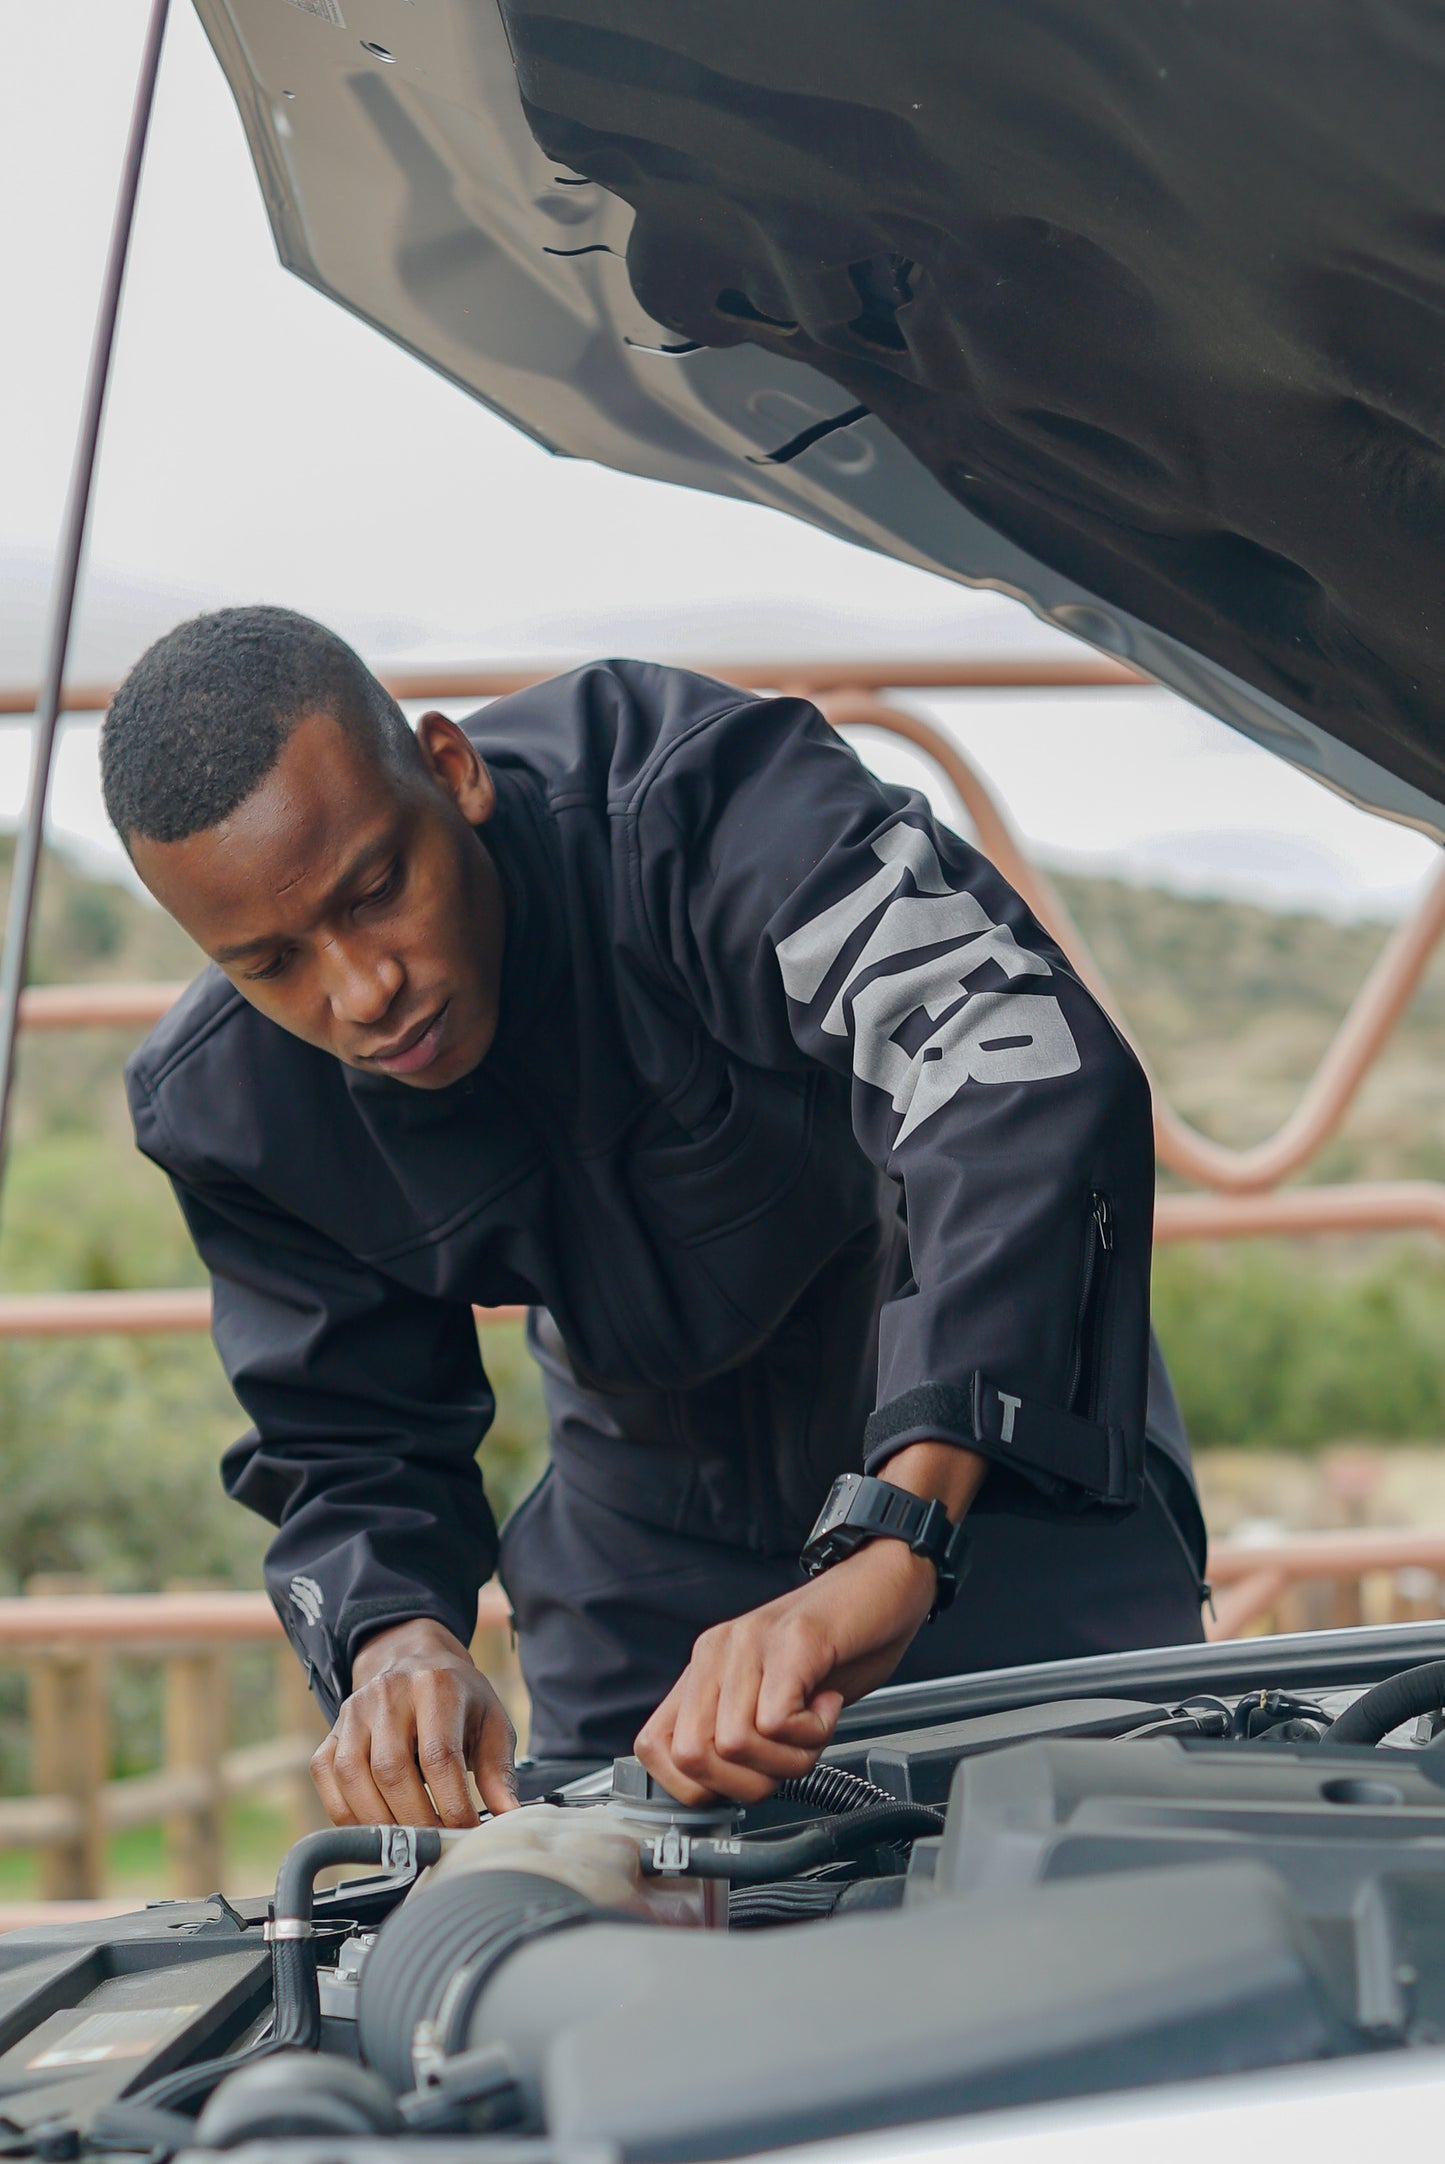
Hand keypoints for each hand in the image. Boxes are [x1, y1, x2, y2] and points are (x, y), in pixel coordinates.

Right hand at [309, 1616, 518, 1825]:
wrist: (413, 1659)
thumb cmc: (457, 1697)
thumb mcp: (490, 1720)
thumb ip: (499, 1769)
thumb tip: (510, 1816)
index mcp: (435, 1686)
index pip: (439, 1755)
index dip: (451, 1804)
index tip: (465, 1833)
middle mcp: (388, 1694)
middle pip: (392, 1770)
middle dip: (416, 1820)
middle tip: (436, 1844)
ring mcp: (353, 1712)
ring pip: (353, 1775)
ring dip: (379, 1822)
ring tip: (407, 1842)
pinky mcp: (331, 1731)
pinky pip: (326, 1777)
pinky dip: (345, 1812)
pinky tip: (374, 1827)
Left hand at [635, 1537, 937, 1804]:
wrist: (883, 1584)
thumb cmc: (836, 1646)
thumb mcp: (772, 1697)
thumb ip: (739, 1734)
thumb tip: (716, 1793)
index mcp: (705, 1669)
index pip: (654, 1747)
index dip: (697, 1787)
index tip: (744, 1780)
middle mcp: (718, 1652)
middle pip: (692, 1756)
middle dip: (747, 1782)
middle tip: (788, 1755)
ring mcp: (753, 1642)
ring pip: (736, 1744)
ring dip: (788, 1757)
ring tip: (815, 1724)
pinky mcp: (795, 1641)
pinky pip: (778, 1719)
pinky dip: (811, 1733)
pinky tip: (829, 1704)